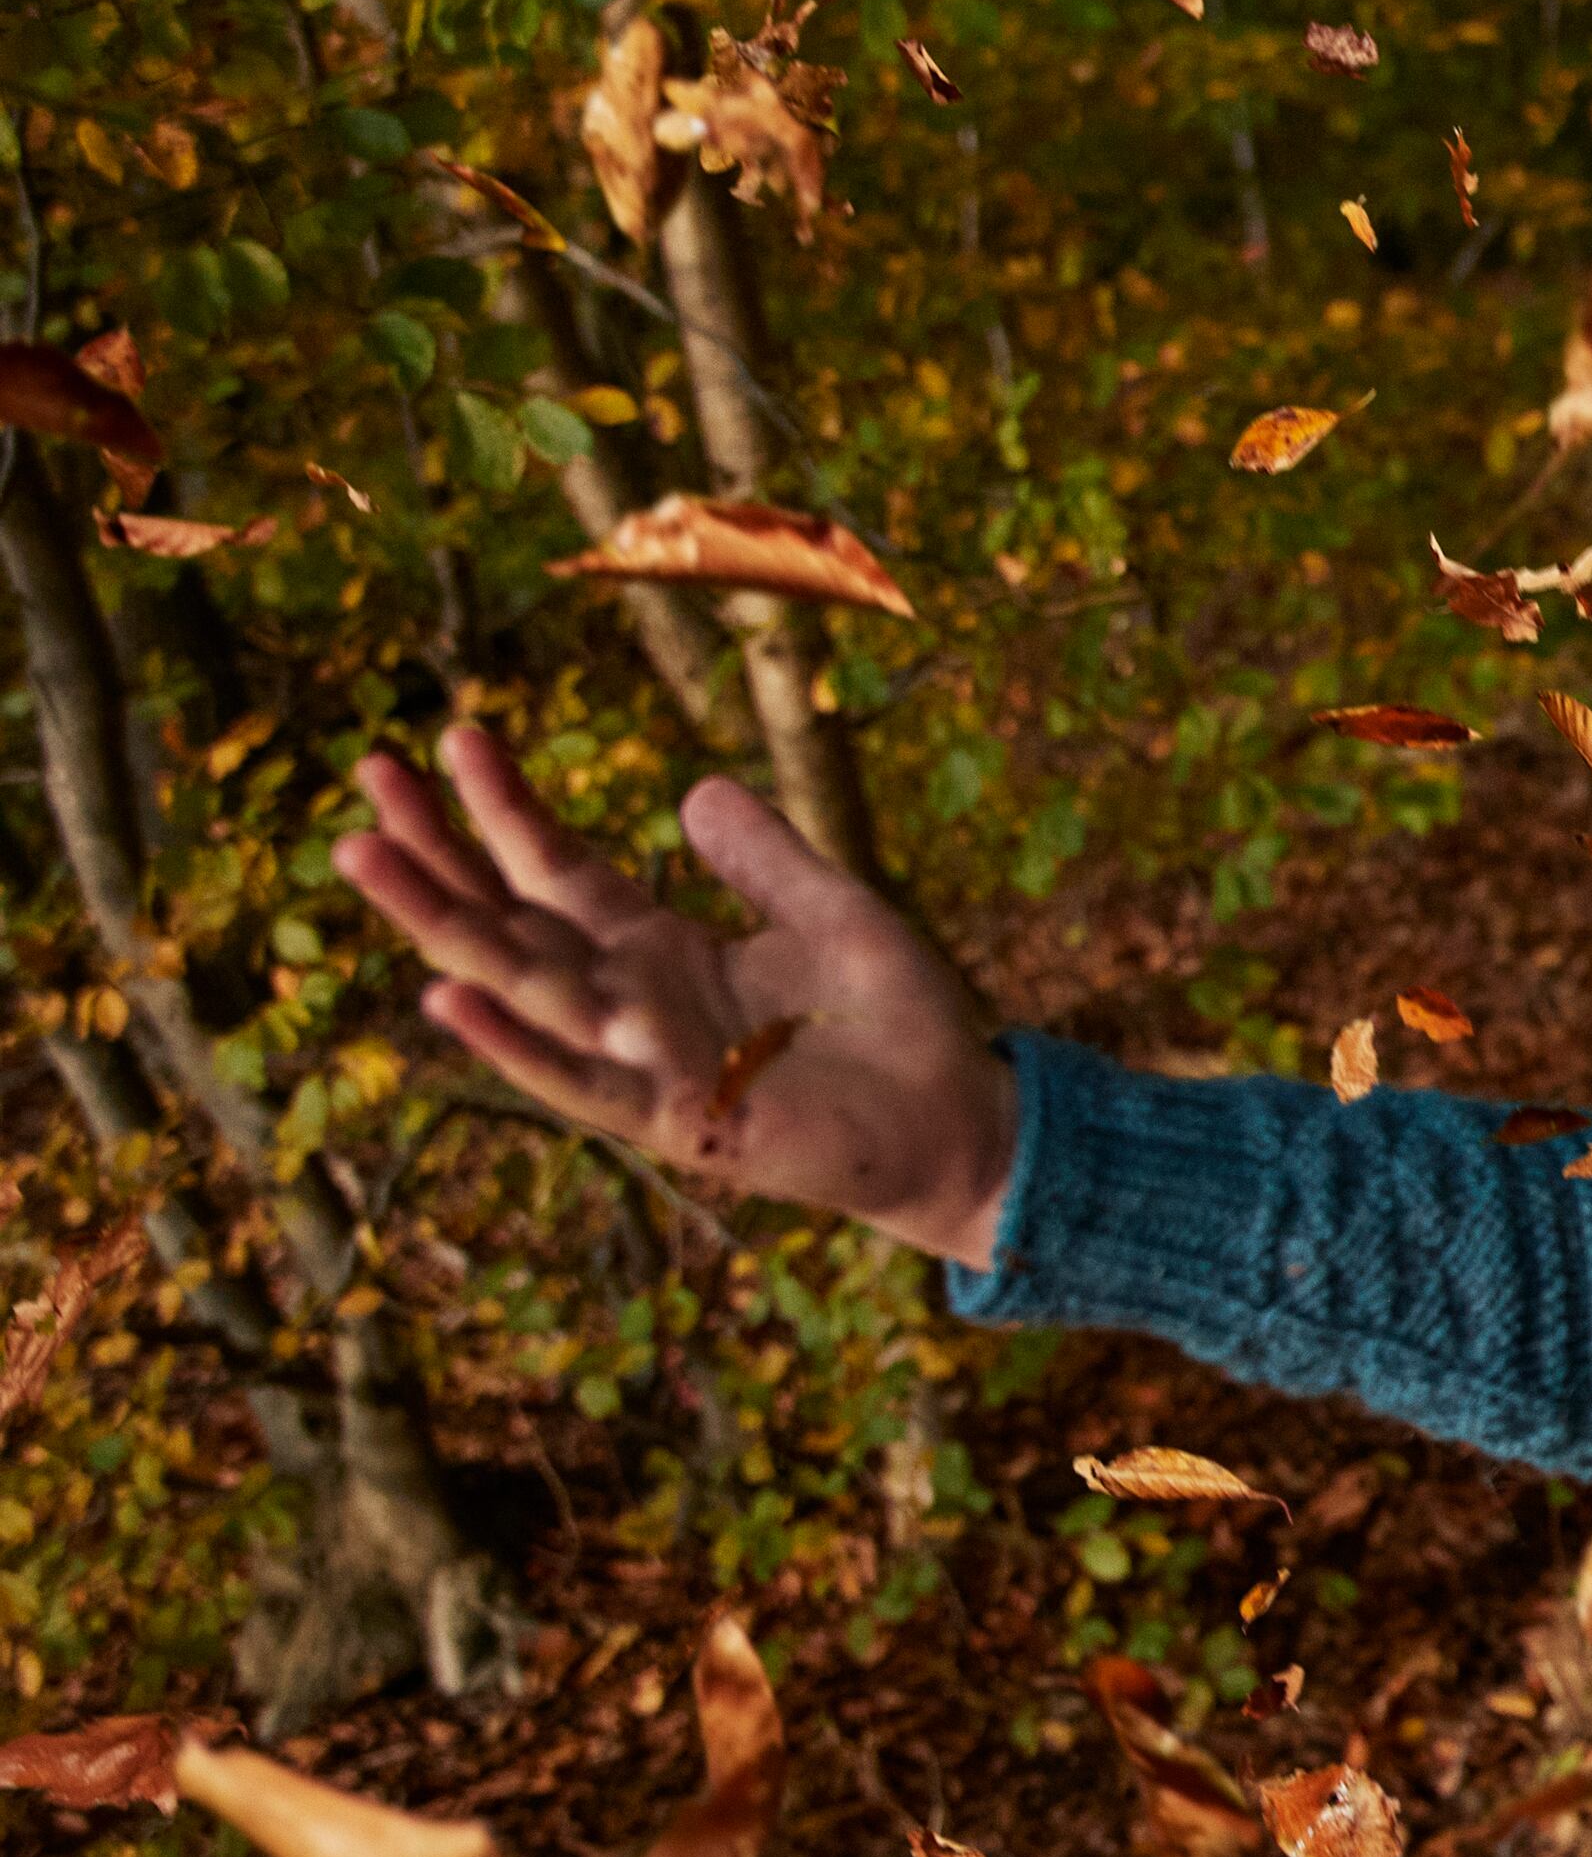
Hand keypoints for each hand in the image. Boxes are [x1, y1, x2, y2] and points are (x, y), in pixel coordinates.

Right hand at [336, 725, 1019, 1269]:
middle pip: (510, 916)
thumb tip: (694, 789)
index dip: (505, 808)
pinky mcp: (677, 1118)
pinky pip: (578, 1078)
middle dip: (437, 851)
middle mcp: (634, 1002)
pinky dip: (512, 1042)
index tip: (454, 736)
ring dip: (439, 926)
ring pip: (518, 986)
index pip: (556, 870)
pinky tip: (445, 998)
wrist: (963, 1120)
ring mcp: (645, 1059)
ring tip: (362, 856)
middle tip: (369, 774)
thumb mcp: (834, 912)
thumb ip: (765, 858)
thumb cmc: (898, 1023)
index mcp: (662, 951)